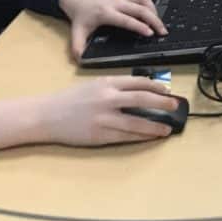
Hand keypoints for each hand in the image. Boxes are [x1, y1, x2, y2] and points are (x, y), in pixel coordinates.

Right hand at [35, 77, 178, 145]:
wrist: (46, 115)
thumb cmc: (71, 99)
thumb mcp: (94, 85)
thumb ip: (115, 86)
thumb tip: (140, 91)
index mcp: (107, 83)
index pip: (138, 83)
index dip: (156, 87)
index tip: (168, 91)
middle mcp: (107, 99)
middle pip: (142, 100)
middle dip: (162, 103)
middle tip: (175, 105)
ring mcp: (103, 118)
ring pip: (136, 123)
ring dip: (154, 126)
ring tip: (167, 129)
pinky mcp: (99, 135)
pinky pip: (124, 137)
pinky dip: (139, 137)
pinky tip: (149, 137)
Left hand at [59, 0, 166, 59]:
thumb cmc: (80, 14)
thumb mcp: (76, 31)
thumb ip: (77, 46)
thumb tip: (79, 59)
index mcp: (106, 13)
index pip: (126, 20)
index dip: (139, 26)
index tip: (150, 33)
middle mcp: (116, 4)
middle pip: (140, 9)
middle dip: (154, 20)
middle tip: (162, 32)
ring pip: (143, 1)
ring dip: (154, 11)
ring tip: (160, 24)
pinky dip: (149, 0)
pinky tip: (152, 9)